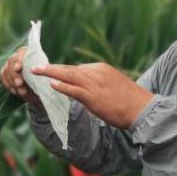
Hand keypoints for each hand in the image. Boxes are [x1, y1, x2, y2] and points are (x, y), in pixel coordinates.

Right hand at [0, 47, 42, 109]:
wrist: (40, 91)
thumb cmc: (44, 80)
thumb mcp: (45, 76)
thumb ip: (42, 71)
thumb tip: (41, 70)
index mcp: (29, 53)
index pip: (21, 52)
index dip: (19, 59)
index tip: (18, 68)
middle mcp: (18, 56)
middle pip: (11, 61)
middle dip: (15, 74)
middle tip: (19, 84)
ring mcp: (10, 64)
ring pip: (6, 70)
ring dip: (12, 82)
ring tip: (22, 92)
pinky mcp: (5, 72)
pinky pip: (3, 76)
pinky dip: (8, 84)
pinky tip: (16, 91)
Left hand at [32, 62, 153, 128]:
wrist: (142, 109)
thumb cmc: (129, 101)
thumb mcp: (112, 86)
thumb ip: (98, 83)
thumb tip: (85, 87)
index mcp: (101, 69)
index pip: (77, 68)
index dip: (60, 71)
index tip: (48, 72)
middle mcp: (96, 73)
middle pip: (69, 69)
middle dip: (50, 68)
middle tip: (34, 66)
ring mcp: (95, 84)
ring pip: (68, 75)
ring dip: (50, 73)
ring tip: (35, 71)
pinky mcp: (94, 97)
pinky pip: (74, 90)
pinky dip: (62, 86)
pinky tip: (51, 84)